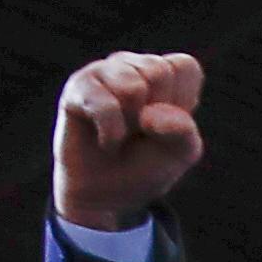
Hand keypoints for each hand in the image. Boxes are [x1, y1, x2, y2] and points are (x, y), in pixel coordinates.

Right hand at [52, 52, 204, 230]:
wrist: (106, 195)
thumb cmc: (144, 166)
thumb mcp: (180, 152)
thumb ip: (183, 130)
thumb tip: (149, 115)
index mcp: (164, 71)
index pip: (184, 66)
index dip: (181, 104)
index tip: (165, 126)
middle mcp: (133, 65)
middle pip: (158, 73)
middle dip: (154, 116)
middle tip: (139, 132)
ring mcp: (104, 73)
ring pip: (132, 87)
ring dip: (130, 125)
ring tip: (122, 134)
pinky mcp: (78, 87)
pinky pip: (104, 105)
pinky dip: (111, 134)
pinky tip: (106, 142)